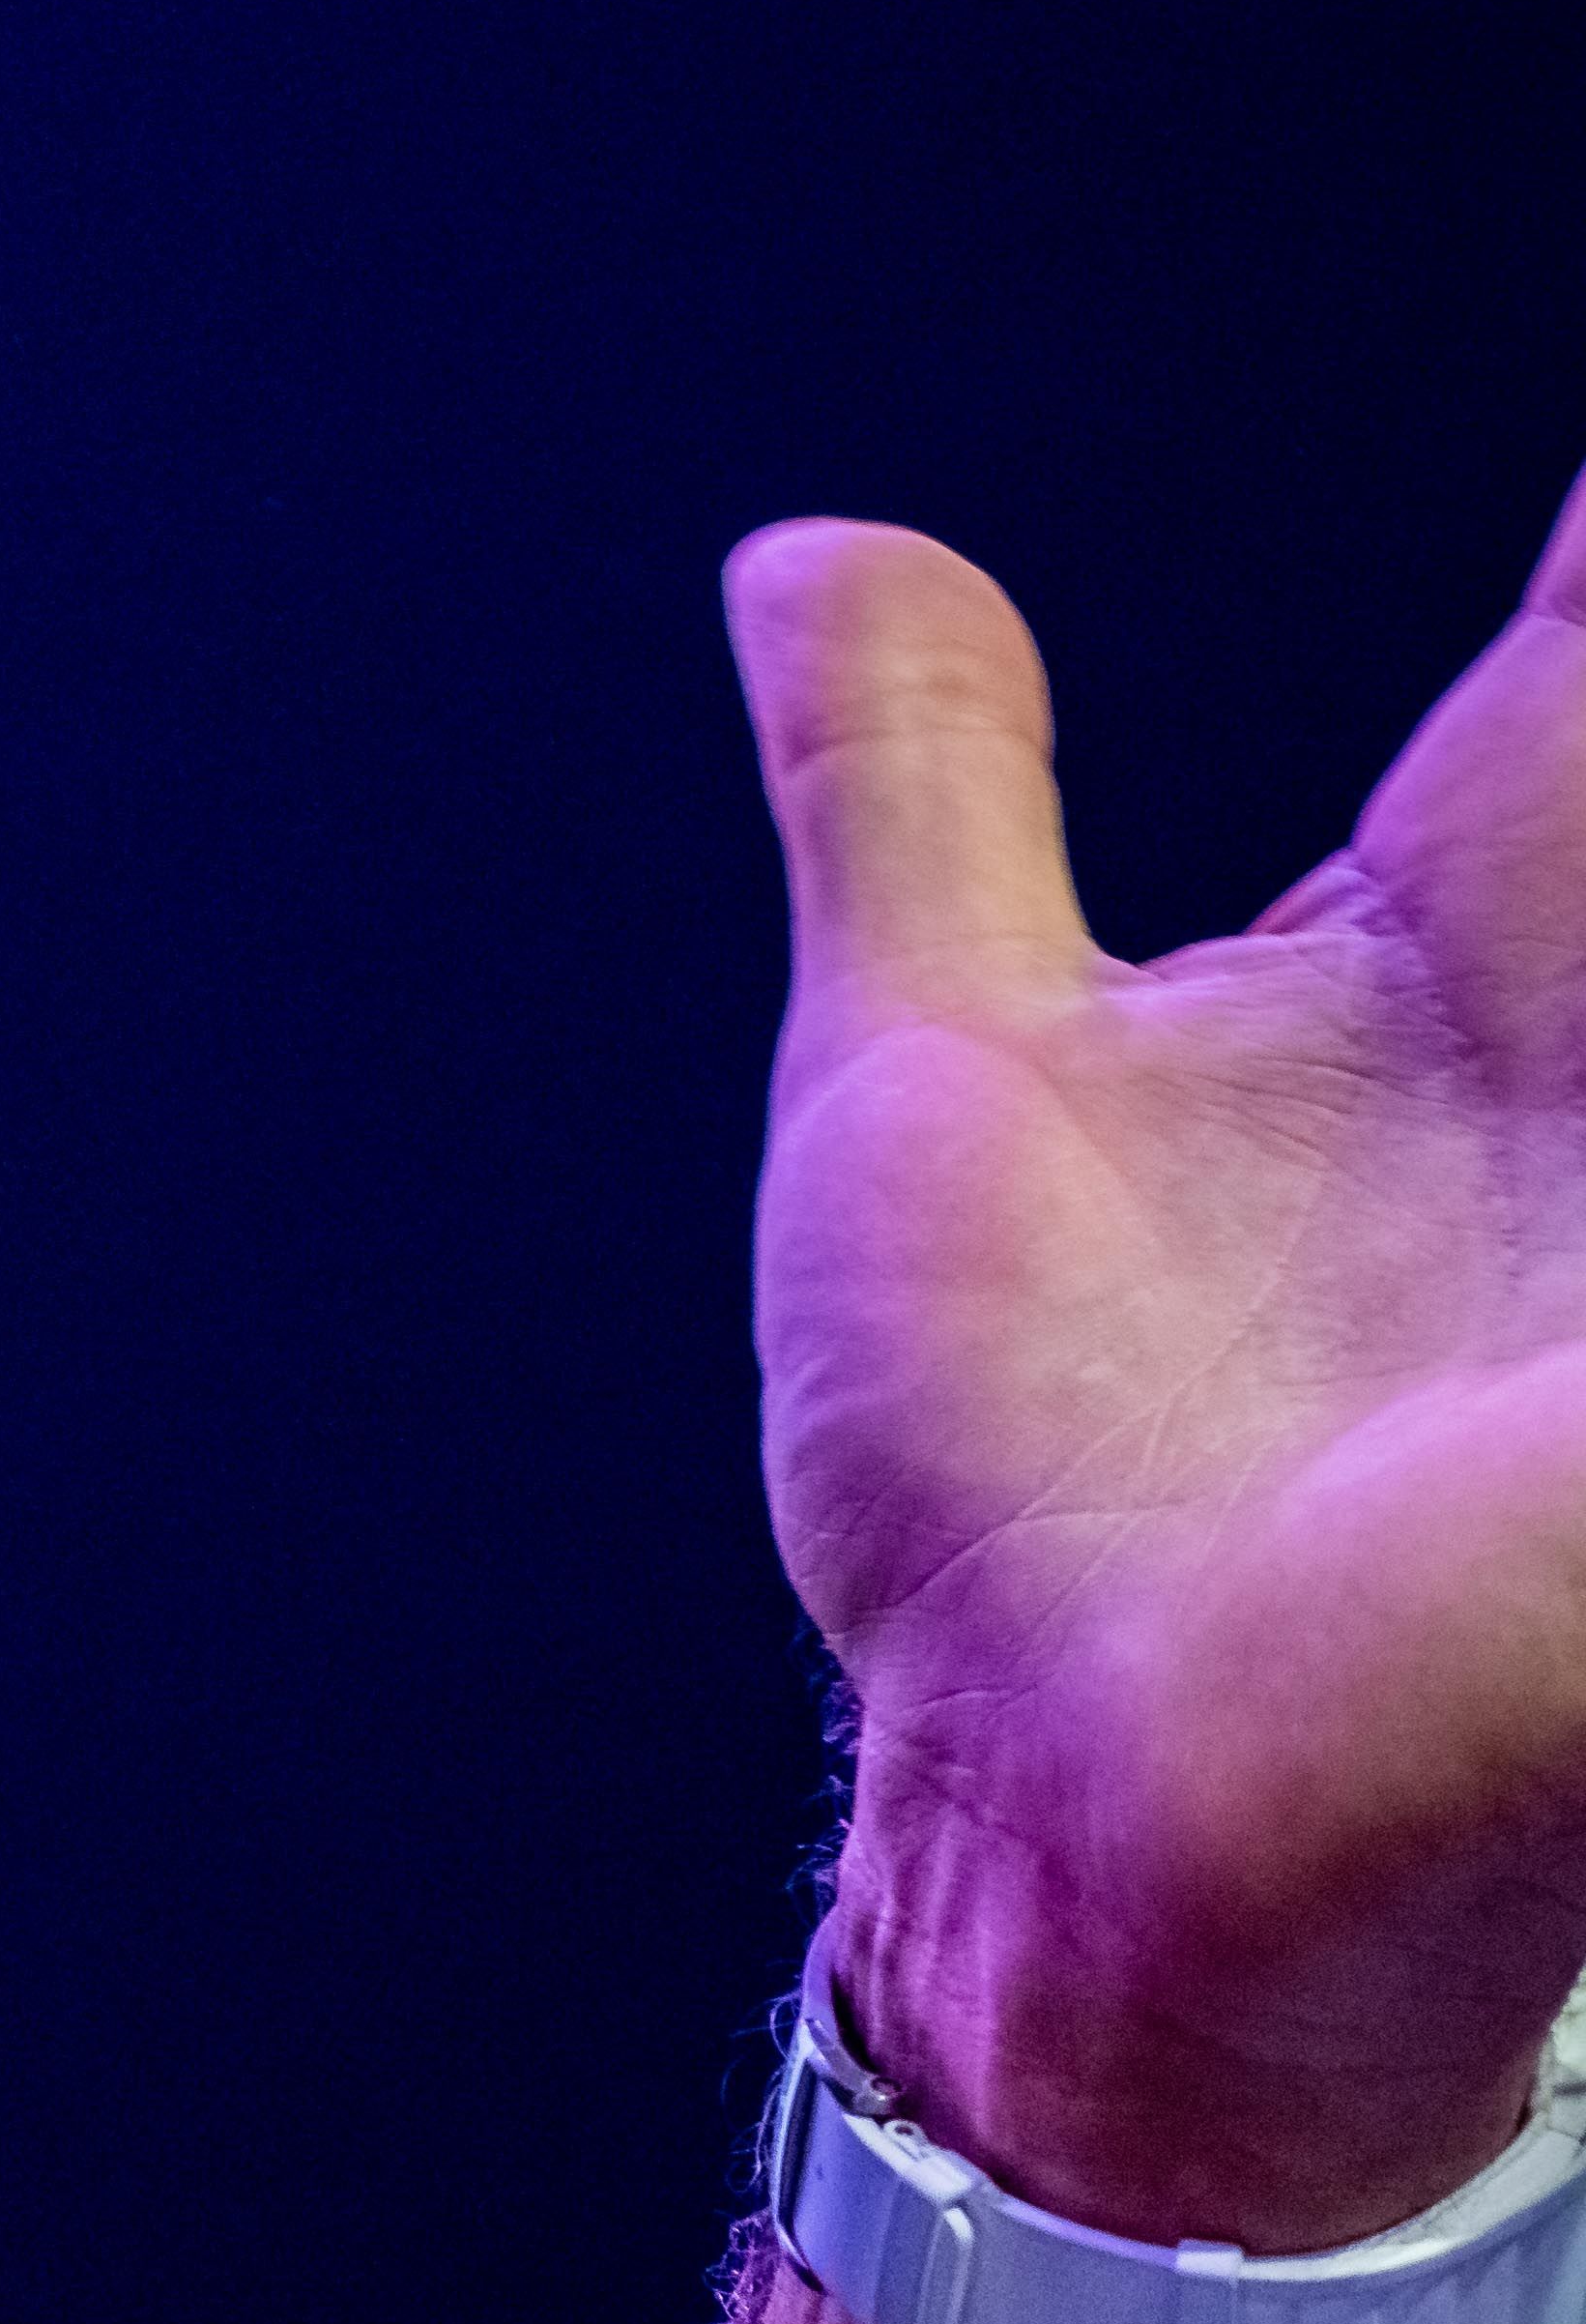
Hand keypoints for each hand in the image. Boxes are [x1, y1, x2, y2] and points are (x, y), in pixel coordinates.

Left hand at [740, 480, 1585, 2244]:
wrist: (1070, 1828)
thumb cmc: (1023, 1496)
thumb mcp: (944, 1072)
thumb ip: (917, 790)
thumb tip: (812, 544)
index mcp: (1478, 947)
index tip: (1559, 495)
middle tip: (1557, 635)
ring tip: (1556, 797)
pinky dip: (1557, 1339)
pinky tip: (1538, 1209)